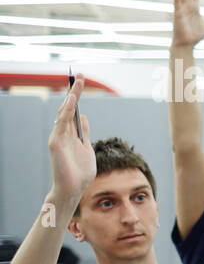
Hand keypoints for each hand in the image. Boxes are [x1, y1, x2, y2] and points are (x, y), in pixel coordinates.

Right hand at [48, 76, 94, 203]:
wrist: (74, 188)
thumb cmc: (80, 172)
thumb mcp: (86, 147)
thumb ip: (83, 132)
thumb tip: (83, 117)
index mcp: (70, 134)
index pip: (73, 111)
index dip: (76, 97)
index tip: (81, 82)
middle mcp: (63, 133)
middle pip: (68, 108)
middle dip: (74, 91)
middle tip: (80, 75)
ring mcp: (59, 137)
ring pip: (65, 113)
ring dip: (72, 97)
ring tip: (78, 82)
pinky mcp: (56, 143)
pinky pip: (62, 124)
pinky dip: (66, 112)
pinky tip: (72, 101)